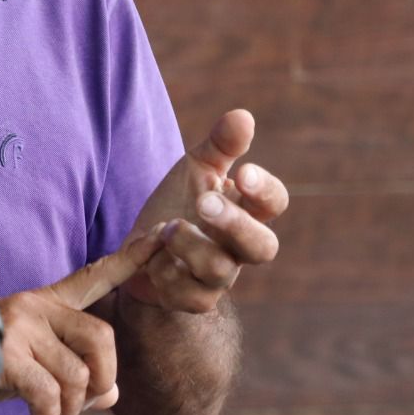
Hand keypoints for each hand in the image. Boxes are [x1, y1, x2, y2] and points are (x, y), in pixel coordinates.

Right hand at [0, 229, 170, 414]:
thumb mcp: (34, 365)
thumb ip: (75, 371)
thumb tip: (111, 394)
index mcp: (45, 302)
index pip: (93, 276)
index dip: (129, 261)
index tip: (159, 237)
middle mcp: (36, 306)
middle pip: (102, 340)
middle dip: (101, 381)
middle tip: (79, 403)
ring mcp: (21, 326)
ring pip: (77, 375)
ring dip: (68, 410)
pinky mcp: (7, 352)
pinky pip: (49, 394)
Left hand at [123, 109, 288, 313]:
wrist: (140, 248)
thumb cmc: (177, 203)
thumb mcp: (194, 169)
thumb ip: (220, 146)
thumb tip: (243, 115)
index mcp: (245, 211)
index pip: (274, 203)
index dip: (265, 190)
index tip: (244, 172)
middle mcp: (239, 247)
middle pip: (263, 247)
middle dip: (235, 224)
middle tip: (204, 202)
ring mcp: (219, 277)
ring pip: (221, 271)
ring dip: (189, 246)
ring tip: (165, 227)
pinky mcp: (195, 299)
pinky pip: (189, 295)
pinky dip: (166, 272)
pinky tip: (152, 256)